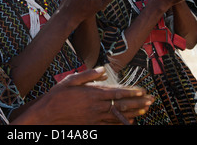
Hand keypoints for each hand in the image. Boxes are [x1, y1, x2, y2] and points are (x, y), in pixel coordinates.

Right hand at [31, 67, 152, 124]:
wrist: (46, 115)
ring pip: (118, 115)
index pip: (116, 92)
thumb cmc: (57, 96)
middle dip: (138, 102)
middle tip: (151, 100)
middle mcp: (95, 106)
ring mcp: (94, 118)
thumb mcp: (70, 80)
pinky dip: (122, 122)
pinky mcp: (91, 125)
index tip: (142, 91)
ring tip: (145, 109)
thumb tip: (103, 70)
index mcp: (91, 93)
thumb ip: (88, 75)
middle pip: (121, 104)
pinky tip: (130, 120)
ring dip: (134, 112)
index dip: (131, 92)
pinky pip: (110, 125)